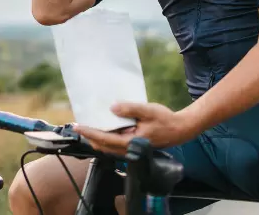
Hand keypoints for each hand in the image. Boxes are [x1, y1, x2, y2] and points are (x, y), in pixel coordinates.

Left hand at [74, 102, 199, 156]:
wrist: (180, 130)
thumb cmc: (165, 120)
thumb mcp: (148, 111)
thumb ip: (130, 109)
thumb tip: (112, 108)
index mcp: (131, 142)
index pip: (105, 139)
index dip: (89, 132)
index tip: (78, 126)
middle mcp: (129, 149)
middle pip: (103, 146)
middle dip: (89, 136)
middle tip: (78, 127)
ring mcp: (131, 150)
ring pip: (108, 147)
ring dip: (97, 138)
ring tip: (87, 128)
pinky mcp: (134, 147)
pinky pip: (115, 145)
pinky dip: (106, 138)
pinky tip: (104, 129)